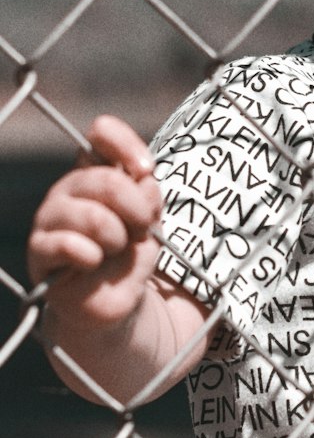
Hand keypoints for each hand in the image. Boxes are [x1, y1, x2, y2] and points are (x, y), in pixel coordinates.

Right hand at [27, 115, 161, 329]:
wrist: (113, 302)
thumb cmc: (129, 257)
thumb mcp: (149, 223)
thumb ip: (148, 198)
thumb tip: (144, 181)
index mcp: (95, 174)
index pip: (101, 134)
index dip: (126, 145)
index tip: (147, 170)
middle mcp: (68, 189)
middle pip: (106, 181)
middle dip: (136, 210)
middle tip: (140, 232)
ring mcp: (50, 218)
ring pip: (95, 217)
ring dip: (118, 240)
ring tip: (115, 252)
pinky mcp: (40, 251)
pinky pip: (70, 245)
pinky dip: (93, 258)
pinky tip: (93, 264)